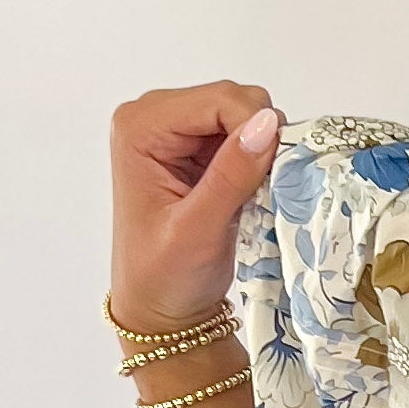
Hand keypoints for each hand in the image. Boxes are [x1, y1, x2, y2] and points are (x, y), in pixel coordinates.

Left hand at [108, 81, 281, 332]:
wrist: (160, 308)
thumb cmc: (165, 276)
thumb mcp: (198, 229)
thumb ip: (231, 174)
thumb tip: (267, 123)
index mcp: (140, 127)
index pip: (220, 99)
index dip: (255, 130)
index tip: (268, 177)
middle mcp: (154, 117)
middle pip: (234, 99)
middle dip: (258, 139)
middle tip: (254, 191)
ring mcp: (177, 131)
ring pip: (246, 114)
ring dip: (260, 151)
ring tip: (247, 196)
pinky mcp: (197, 147)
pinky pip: (245, 134)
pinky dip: (257, 159)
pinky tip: (247, 192)